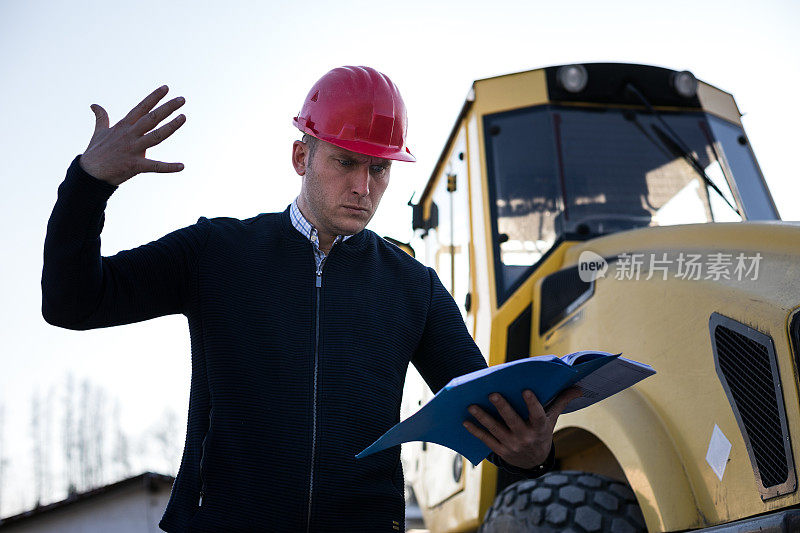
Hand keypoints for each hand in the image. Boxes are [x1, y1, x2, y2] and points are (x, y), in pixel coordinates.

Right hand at [79, 85, 186, 185]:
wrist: (89, 174)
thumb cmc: (95, 152)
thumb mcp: (99, 132)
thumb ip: (101, 118)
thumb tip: (94, 105)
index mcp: (124, 126)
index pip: (141, 108)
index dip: (154, 97)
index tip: (166, 88)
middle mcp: (130, 135)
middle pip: (151, 118)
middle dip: (167, 108)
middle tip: (182, 99)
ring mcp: (133, 149)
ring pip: (156, 136)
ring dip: (171, 127)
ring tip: (183, 117)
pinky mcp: (135, 165)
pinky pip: (155, 166)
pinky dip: (169, 167)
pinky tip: (182, 166)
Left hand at [462, 387, 581, 469]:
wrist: (534, 462)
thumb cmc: (542, 433)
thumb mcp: (553, 419)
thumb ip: (561, 401)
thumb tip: (579, 388)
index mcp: (540, 428)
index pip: (538, 415)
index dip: (532, 403)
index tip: (526, 390)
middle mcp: (526, 437)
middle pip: (513, 421)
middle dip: (502, 407)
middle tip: (492, 393)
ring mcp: (512, 445)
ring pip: (496, 430)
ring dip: (483, 418)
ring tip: (471, 406)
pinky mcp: (501, 450)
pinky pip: (486, 440)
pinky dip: (475, 431)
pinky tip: (465, 421)